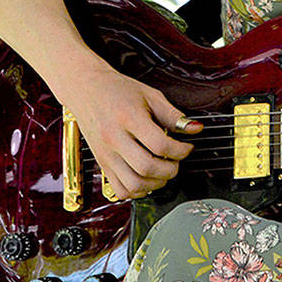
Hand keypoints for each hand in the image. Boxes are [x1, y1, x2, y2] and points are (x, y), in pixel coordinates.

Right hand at [53, 63, 202, 200]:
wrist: (87, 90)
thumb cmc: (118, 91)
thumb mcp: (150, 95)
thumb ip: (173, 115)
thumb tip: (195, 129)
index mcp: (128, 118)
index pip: (159, 144)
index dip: (180, 150)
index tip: (187, 147)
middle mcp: (114, 139)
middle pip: (147, 167)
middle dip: (171, 169)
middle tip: (177, 161)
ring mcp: (106, 154)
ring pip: (133, 184)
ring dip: (156, 183)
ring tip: (164, 171)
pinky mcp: (101, 164)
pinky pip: (120, 190)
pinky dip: (137, 191)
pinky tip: (146, 179)